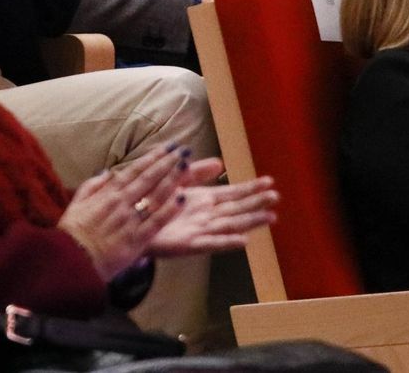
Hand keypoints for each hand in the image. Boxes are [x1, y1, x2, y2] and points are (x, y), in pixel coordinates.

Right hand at [58, 145, 189, 279]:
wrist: (71, 262)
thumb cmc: (71, 234)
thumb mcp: (76, 204)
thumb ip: (92, 186)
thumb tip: (107, 172)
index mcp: (107, 194)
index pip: (134, 170)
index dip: (153, 157)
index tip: (168, 147)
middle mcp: (120, 203)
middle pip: (149, 178)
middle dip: (167, 163)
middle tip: (184, 150)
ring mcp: (129, 221)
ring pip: (155, 196)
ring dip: (172, 180)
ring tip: (186, 166)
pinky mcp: (135, 240)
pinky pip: (155, 222)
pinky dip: (169, 210)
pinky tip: (182, 199)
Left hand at [147, 157, 276, 256]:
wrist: (132, 223)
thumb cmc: (154, 202)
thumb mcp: (177, 181)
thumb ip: (197, 172)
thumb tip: (221, 163)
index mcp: (205, 200)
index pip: (233, 193)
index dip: (251, 188)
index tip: (270, 182)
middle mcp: (206, 216)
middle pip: (237, 209)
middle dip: (257, 203)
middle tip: (277, 197)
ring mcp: (199, 230)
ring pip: (230, 225)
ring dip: (250, 222)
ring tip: (270, 217)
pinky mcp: (188, 244)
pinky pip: (211, 243)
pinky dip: (227, 242)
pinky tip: (244, 241)